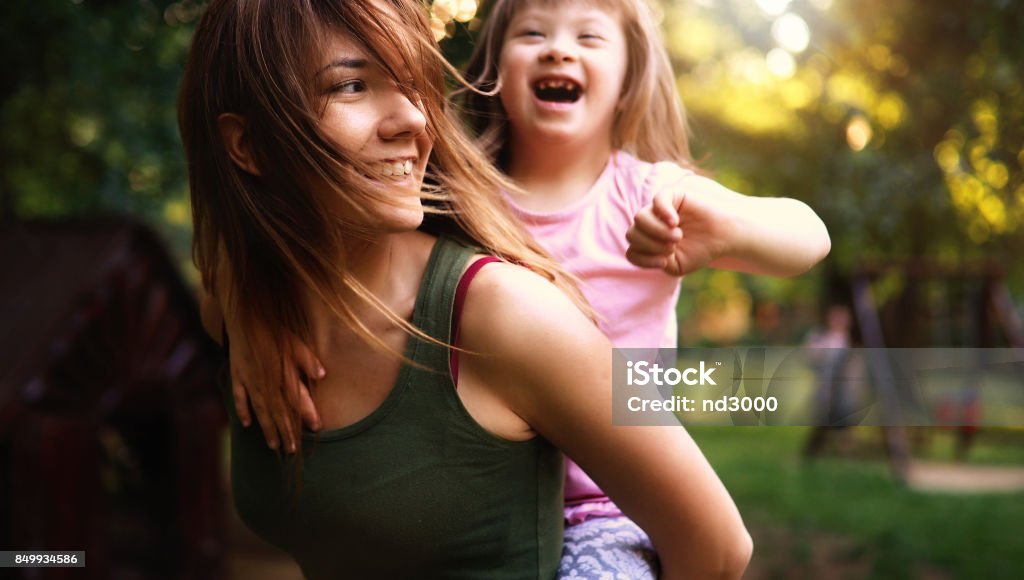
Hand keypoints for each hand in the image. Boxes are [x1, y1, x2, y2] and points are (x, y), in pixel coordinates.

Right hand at [229, 328, 323, 452]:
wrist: (244, 316)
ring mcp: (249, 380)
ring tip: (273, 446)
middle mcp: (265, 382)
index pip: (296, 400)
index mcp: (282, 374)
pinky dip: (243, 411)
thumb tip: (323, 375)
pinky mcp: (237, 375)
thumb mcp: (295, 341)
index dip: (307, 414)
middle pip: (278, 412)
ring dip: (267, 428)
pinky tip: (246, 424)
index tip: (316, 429)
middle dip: (286, 432)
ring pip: (260, 410)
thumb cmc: (274, 329)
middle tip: (292, 450)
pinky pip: (239, 397)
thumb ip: (308, 360)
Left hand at [625, 187, 729, 276]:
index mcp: (648, 242)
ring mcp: (658, 209)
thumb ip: (653, 262)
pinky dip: (663, 212)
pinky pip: (657, 200)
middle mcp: (650, 224)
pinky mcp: (672, 195)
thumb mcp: (675, 265)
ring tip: (677, 237)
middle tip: (673, 247)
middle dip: (650, 245)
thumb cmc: (700, 251)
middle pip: (631, 234)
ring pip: (639, 218)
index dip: (644, 259)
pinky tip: (675, 222)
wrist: (724, 237)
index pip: (632, 251)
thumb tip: (638, 248)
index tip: (664, 262)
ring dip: (656, 231)